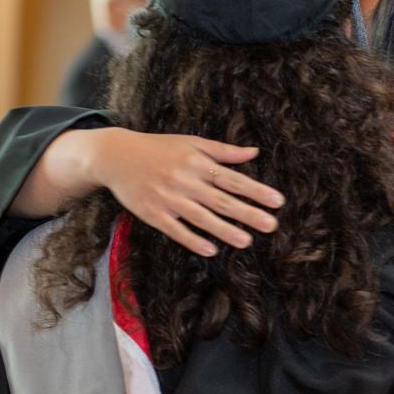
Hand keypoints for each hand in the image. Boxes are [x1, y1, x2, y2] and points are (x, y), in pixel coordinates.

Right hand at [91, 130, 283, 257]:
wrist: (115, 156)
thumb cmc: (158, 148)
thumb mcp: (191, 143)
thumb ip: (223, 151)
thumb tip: (254, 151)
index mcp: (197, 163)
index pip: (233, 179)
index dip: (256, 191)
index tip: (277, 201)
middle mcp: (185, 181)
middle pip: (222, 200)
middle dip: (248, 213)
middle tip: (271, 225)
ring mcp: (168, 199)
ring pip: (201, 218)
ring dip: (225, 230)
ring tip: (246, 241)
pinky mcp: (152, 214)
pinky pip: (176, 230)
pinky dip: (193, 240)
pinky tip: (211, 250)